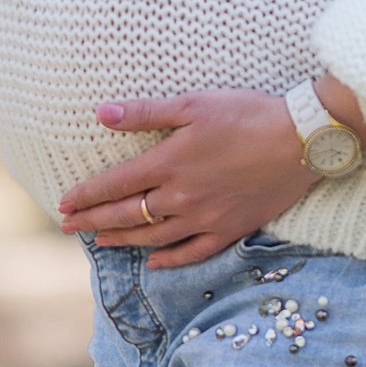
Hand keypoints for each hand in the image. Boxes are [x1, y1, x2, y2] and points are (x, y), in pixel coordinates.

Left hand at [57, 80, 365, 268]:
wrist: (302, 141)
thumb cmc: (248, 115)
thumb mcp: (193, 104)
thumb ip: (145, 113)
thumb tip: (100, 114)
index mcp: (169, 163)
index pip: (114, 185)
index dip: (86, 196)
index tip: (63, 203)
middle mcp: (182, 197)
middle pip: (127, 215)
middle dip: (93, 221)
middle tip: (68, 227)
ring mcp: (206, 218)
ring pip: (154, 238)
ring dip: (123, 240)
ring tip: (101, 242)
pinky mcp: (230, 230)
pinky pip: (192, 253)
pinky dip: (169, 260)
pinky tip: (153, 262)